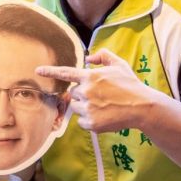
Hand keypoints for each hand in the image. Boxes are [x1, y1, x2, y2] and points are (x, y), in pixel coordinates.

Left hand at [38, 49, 158, 133]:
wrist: (142, 107)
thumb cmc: (131, 85)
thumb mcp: (119, 65)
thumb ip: (103, 56)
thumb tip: (88, 58)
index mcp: (91, 76)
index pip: (66, 73)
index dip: (50, 71)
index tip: (38, 70)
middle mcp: (86, 92)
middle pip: (73, 93)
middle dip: (84, 94)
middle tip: (101, 96)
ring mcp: (88, 109)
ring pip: (76, 107)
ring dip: (85, 107)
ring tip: (104, 106)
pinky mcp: (91, 123)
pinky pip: (82, 122)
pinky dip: (90, 120)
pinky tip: (104, 115)